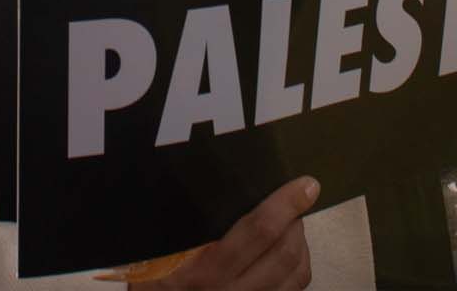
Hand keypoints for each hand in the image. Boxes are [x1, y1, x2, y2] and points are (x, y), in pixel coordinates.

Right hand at [147, 177, 317, 289]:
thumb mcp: (152, 259)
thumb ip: (179, 229)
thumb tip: (197, 182)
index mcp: (203, 272)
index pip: (258, 231)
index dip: (285, 205)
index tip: (303, 185)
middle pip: (285, 252)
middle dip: (297, 222)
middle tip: (294, 202)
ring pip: (297, 275)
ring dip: (302, 245)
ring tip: (292, 226)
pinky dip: (298, 269)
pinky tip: (288, 256)